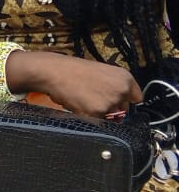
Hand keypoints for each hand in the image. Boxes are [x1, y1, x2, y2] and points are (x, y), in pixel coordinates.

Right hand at [12, 51, 141, 117]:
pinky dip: (88, 116)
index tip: (118, 102)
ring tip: (84, 100)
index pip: (136, 98)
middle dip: (110, 108)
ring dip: (99, 113)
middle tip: (93, 99)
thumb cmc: (73, 70)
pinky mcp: (99, 112)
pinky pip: (97, 121)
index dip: (125, 101)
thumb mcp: (101, 72)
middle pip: (123, 110)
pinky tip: (79, 104)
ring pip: (110, 117)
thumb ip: (115, 86)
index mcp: (125, 77)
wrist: (55, 72)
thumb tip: (120, 104)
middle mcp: (122, 90)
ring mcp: (111, 102)